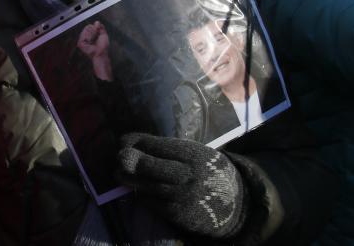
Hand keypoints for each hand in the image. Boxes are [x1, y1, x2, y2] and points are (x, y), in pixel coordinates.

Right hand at [77, 21, 112, 80]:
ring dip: (92, 33)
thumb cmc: (103, 47)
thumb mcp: (103, 35)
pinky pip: (84, 35)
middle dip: (93, 30)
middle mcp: (85, 37)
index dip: (94, 27)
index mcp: (90, 36)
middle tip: (96, 36)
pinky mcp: (80, 43)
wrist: (101, 53)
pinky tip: (91, 40)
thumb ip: (101, 28)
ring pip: (85, 30)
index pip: (89, 26)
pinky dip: (89, 36)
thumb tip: (97, 22)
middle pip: (87, 27)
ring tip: (94, 39)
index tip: (98, 30)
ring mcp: (82, 40)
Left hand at [118, 133, 247, 239]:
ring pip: (147, 185)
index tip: (122, 140)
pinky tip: (137, 189)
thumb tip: (133, 144)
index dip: (136, 141)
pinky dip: (142, 194)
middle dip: (131, 160)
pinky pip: (152, 202)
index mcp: (193, 154)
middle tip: (118, 157)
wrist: (235, 204)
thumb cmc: (208, 172)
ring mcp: (182, 196)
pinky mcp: (178, 214)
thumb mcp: (196, 153)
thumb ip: (169, 150)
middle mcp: (188, 175)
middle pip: (150, 166)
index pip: (157, 145)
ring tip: (118, 173)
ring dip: (129, 179)